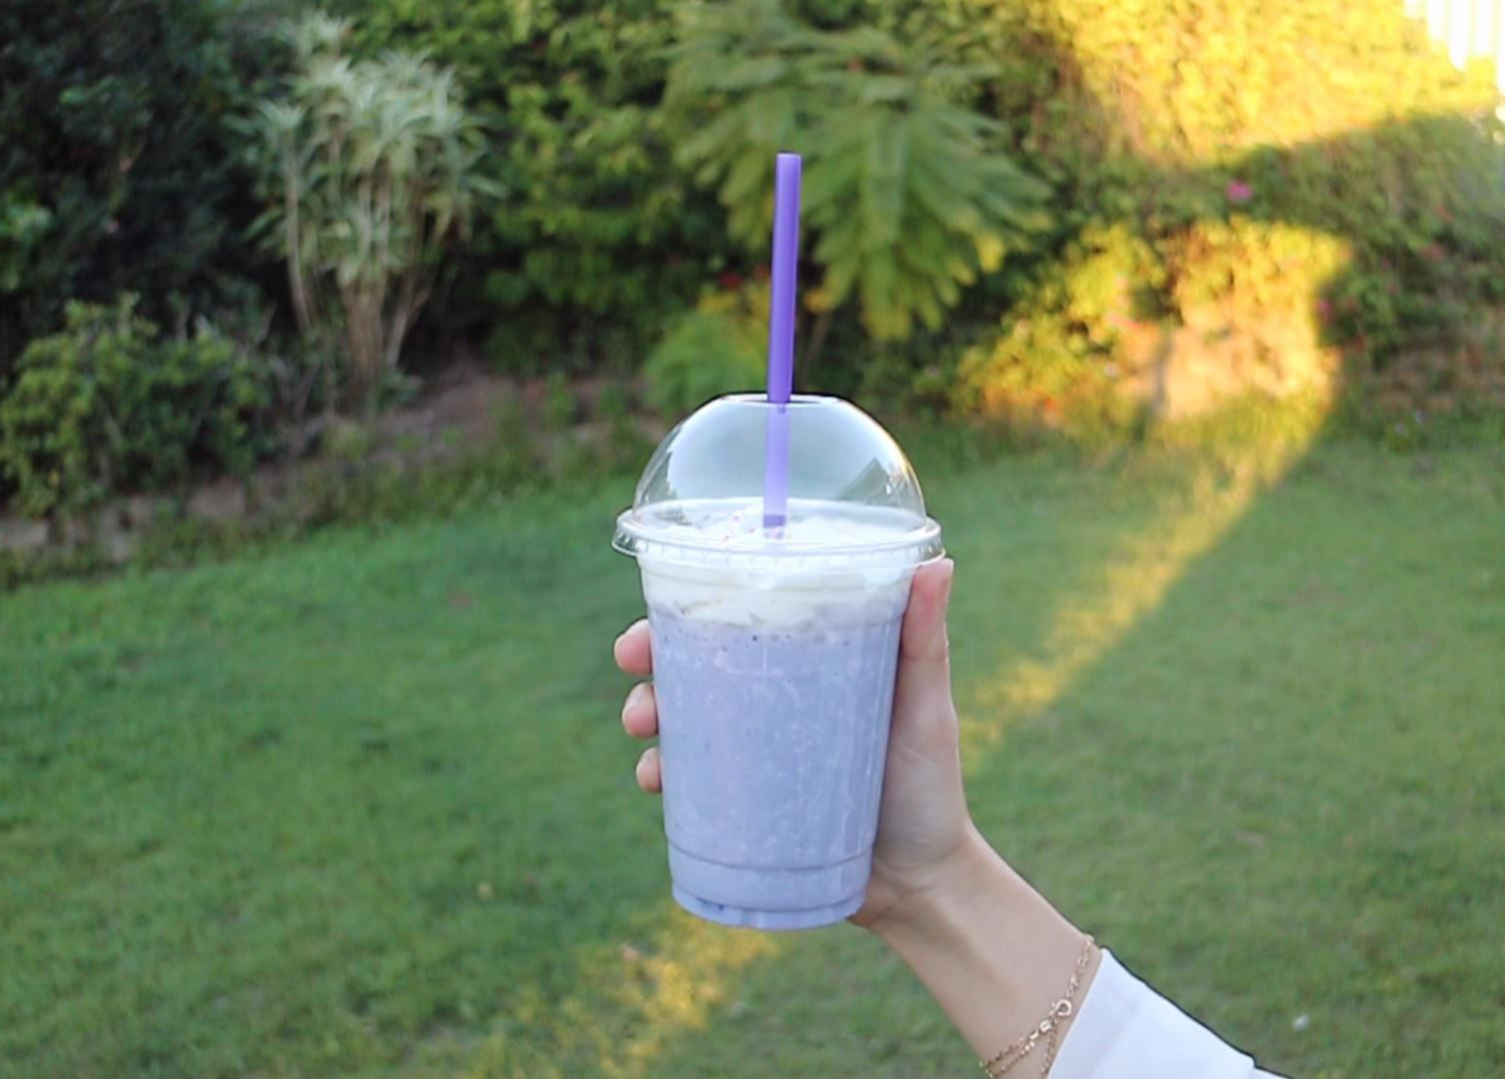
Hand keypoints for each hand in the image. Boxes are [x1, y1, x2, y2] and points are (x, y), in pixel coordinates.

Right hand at [612, 558, 975, 931]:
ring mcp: (752, 756)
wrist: (920, 888)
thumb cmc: (930, 787)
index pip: (742, 618)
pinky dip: (660, 772)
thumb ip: (925, 641)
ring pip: (678, 719)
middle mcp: (772, 703)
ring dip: (643, 710)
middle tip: (635, 660)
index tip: (666, 598)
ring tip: (642, 727)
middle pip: (694, 662)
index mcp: (809, 664)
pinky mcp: (740, 805)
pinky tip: (655, 779)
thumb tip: (939, 562)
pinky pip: (685, 782)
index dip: (695, 602)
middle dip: (650, 654)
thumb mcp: (926, 709)